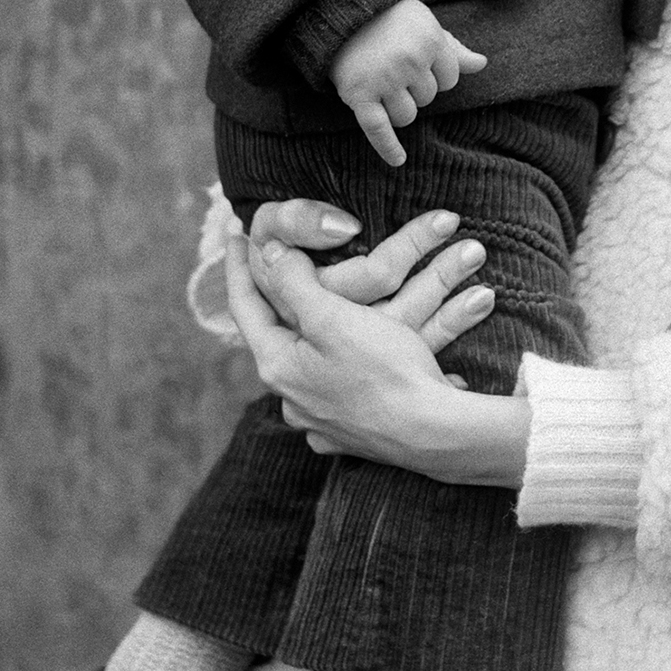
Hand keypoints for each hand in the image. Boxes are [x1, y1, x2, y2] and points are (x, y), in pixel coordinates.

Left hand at [224, 231, 528, 485]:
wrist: (433, 432)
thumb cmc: (386, 371)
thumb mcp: (335, 317)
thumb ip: (296, 284)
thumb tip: (270, 255)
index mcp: (278, 365)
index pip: (246, 306)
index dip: (240, 267)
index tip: (236, 235)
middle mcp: (290, 398)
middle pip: (277, 338)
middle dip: (282, 305)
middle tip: (282, 273)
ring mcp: (319, 421)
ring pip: (307, 369)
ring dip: (313, 341)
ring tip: (324, 318)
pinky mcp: (349, 436)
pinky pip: (336, 397)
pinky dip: (339, 377)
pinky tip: (350, 373)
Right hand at [330, 0, 487, 167]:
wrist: (342, 12)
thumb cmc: (390, 19)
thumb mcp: (426, 24)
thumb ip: (453, 48)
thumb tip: (481, 64)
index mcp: (431, 42)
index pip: (450, 79)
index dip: (436, 74)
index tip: (417, 61)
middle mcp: (410, 62)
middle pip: (428, 98)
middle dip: (415, 88)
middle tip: (393, 66)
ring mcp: (384, 80)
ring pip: (407, 116)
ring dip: (399, 108)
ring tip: (383, 86)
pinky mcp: (359, 94)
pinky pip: (378, 128)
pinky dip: (387, 147)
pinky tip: (398, 160)